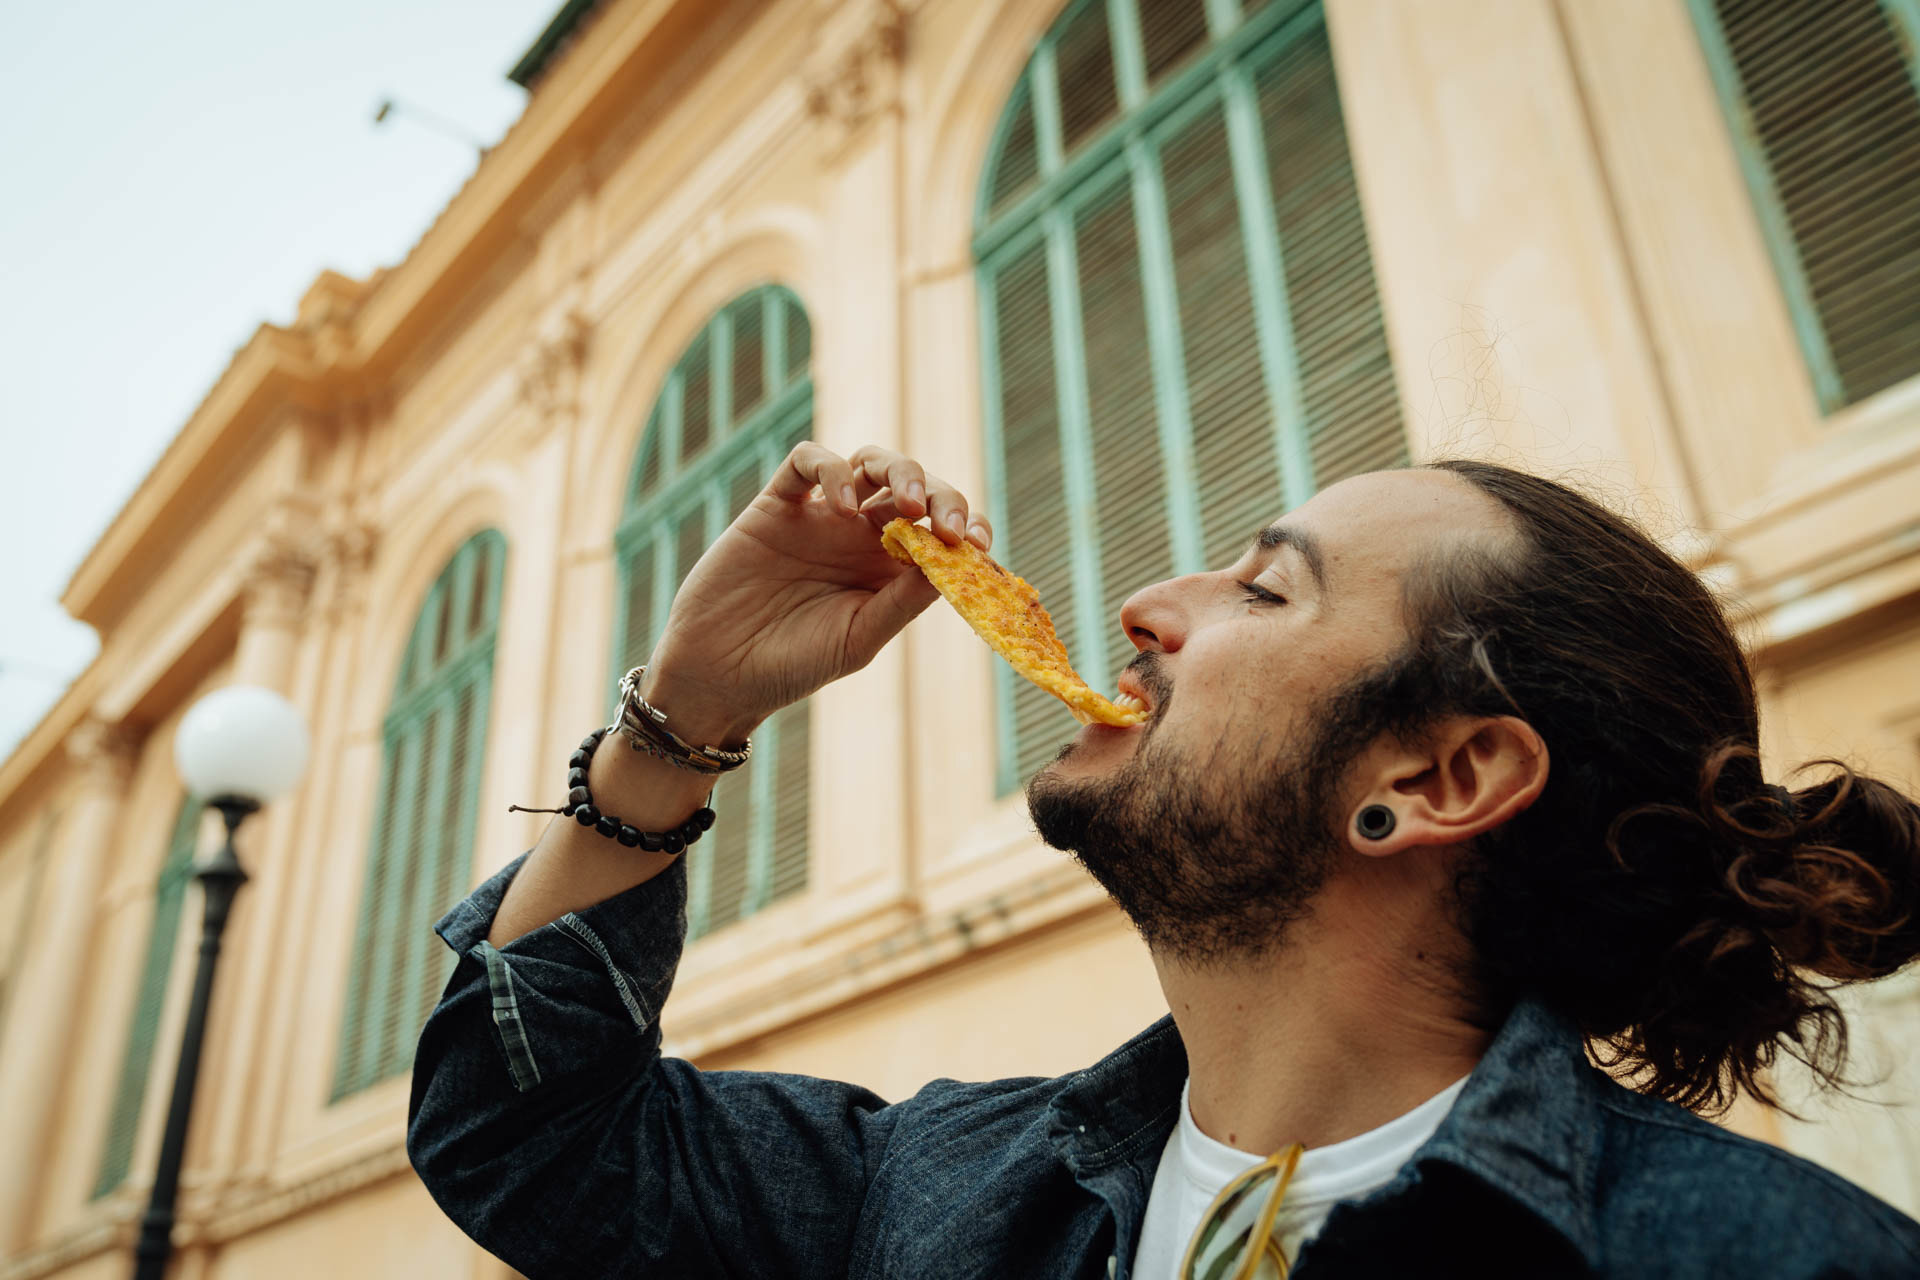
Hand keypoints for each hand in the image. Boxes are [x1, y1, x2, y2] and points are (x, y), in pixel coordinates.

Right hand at [641, 443, 992, 740]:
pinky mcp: (776, 506)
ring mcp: (819, 517)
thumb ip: (903, 601)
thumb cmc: (792, 666)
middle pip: (914, 489)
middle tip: (946, 526)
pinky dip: (831, 471)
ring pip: (869, 463)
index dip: (966, 526)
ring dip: (899, 470)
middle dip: (941, 496)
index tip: (976, 544)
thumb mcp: (859, 639)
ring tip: (907, 505)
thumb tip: (955, 564)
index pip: (941, 530)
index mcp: (890, 570)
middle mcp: (860, 536)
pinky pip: (807, 463)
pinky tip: (842, 507)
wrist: (719, 675)